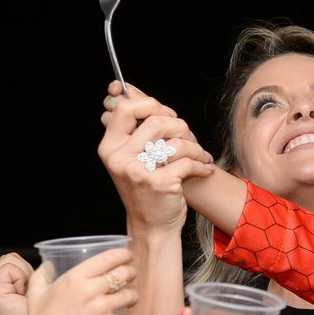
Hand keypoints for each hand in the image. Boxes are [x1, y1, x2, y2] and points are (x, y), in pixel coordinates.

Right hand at [0, 253, 33, 314]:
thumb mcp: (33, 291)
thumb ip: (28, 276)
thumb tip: (47, 263)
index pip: (11, 259)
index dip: (25, 271)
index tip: (27, 292)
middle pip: (10, 257)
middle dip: (24, 271)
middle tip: (25, 293)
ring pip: (9, 259)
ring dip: (23, 275)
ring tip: (23, 294)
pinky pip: (10, 269)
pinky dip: (20, 279)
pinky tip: (20, 295)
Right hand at [23, 248, 137, 314]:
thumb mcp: (36, 293)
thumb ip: (41, 274)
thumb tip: (48, 263)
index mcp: (75, 278)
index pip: (109, 257)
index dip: (123, 254)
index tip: (128, 256)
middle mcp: (91, 290)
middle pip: (125, 273)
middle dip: (131, 272)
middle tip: (130, 275)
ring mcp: (102, 308)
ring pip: (130, 294)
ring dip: (130, 295)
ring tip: (125, 297)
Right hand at [99, 81, 215, 231]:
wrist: (152, 226)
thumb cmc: (146, 189)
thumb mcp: (132, 158)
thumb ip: (133, 127)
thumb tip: (127, 88)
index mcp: (110, 147)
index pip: (126, 108)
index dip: (151, 105)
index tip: (167, 115)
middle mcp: (119, 158)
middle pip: (156, 121)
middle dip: (180, 126)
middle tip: (187, 138)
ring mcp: (137, 171)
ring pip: (175, 141)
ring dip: (195, 147)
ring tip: (199, 155)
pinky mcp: (158, 183)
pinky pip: (188, 162)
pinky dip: (201, 164)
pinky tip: (204, 169)